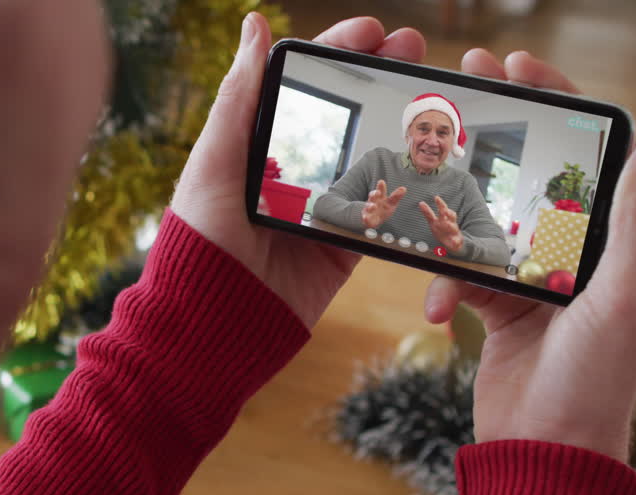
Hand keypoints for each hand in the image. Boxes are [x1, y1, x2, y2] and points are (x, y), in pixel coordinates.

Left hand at [170, 14, 425, 327]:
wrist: (214, 323)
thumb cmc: (201, 240)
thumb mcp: (215, 162)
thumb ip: (239, 97)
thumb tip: (253, 23)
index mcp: (258, 145)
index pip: (303, 85)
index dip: (338, 51)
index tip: (372, 30)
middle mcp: (292, 172)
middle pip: (346, 112)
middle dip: (381, 75)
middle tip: (413, 48)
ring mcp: (321, 208)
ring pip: (372, 154)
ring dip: (403, 122)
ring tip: (433, 94)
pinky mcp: (343, 247)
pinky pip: (382, 211)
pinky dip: (408, 186)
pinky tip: (434, 159)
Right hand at [362, 180, 407, 228]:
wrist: (374, 220)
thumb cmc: (383, 209)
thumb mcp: (391, 202)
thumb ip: (396, 196)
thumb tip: (404, 188)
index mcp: (380, 197)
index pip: (380, 190)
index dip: (381, 187)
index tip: (381, 182)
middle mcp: (373, 201)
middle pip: (372, 196)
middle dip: (374, 194)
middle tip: (378, 193)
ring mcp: (369, 210)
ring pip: (368, 207)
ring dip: (370, 206)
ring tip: (374, 206)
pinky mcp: (367, 219)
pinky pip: (365, 219)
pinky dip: (365, 218)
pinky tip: (365, 218)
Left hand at [417, 196, 462, 251]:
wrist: (454, 242)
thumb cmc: (442, 229)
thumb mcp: (433, 221)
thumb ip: (428, 213)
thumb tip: (420, 203)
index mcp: (443, 219)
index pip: (441, 209)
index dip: (439, 204)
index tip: (436, 197)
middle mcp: (449, 223)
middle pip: (449, 216)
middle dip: (447, 213)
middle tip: (444, 211)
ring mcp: (454, 231)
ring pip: (453, 227)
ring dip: (451, 226)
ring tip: (448, 225)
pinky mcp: (457, 240)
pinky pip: (456, 241)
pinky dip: (455, 241)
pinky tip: (454, 242)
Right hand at [424, 49, 635, 461]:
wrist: (543, 455)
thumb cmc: (594, 382)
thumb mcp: (622, 295)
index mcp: (612, 240)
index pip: (586, 153)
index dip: (554, 102)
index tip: (514, 65)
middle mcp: (573, 252)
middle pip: (528, 173)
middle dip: (491, 136)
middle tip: (456, 95)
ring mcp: (531, 280)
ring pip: (483, 222)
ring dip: (453, 222)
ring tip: (424, 210)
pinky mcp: (496, 308)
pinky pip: (460, 273)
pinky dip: (445, 286)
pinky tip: (439, 312)